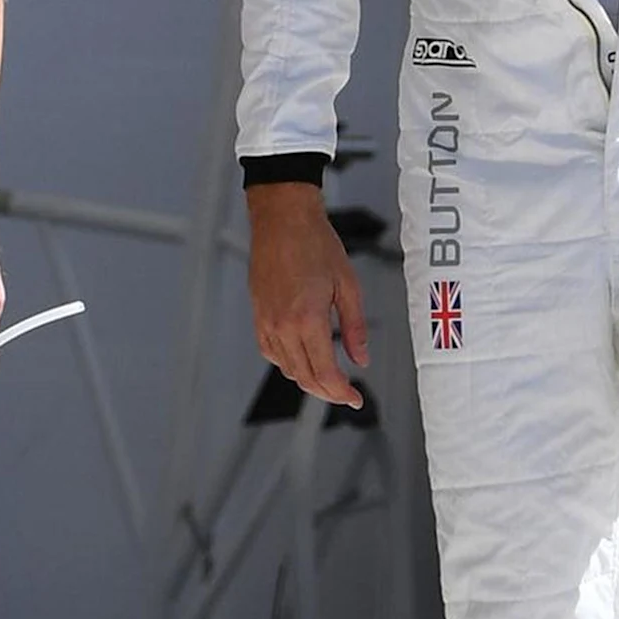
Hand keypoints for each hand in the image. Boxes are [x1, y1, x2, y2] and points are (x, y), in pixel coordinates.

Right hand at [248, 183, 366, 408]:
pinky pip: (272, 353)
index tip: (355, 398)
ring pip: (287, 369)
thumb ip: (355, 327)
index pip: (324, 373)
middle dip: (328, 392)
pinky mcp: (258, 316)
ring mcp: (267, 322)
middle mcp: (282, 326)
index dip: (341, 392)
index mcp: (307, 319)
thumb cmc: (315, 243)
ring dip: (309, 380)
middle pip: (305, 377)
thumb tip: (361, 358)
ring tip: (330, 379)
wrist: (283, 220)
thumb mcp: (348, 285)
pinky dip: (289, 364)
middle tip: (347, 393)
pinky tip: (303, 359)